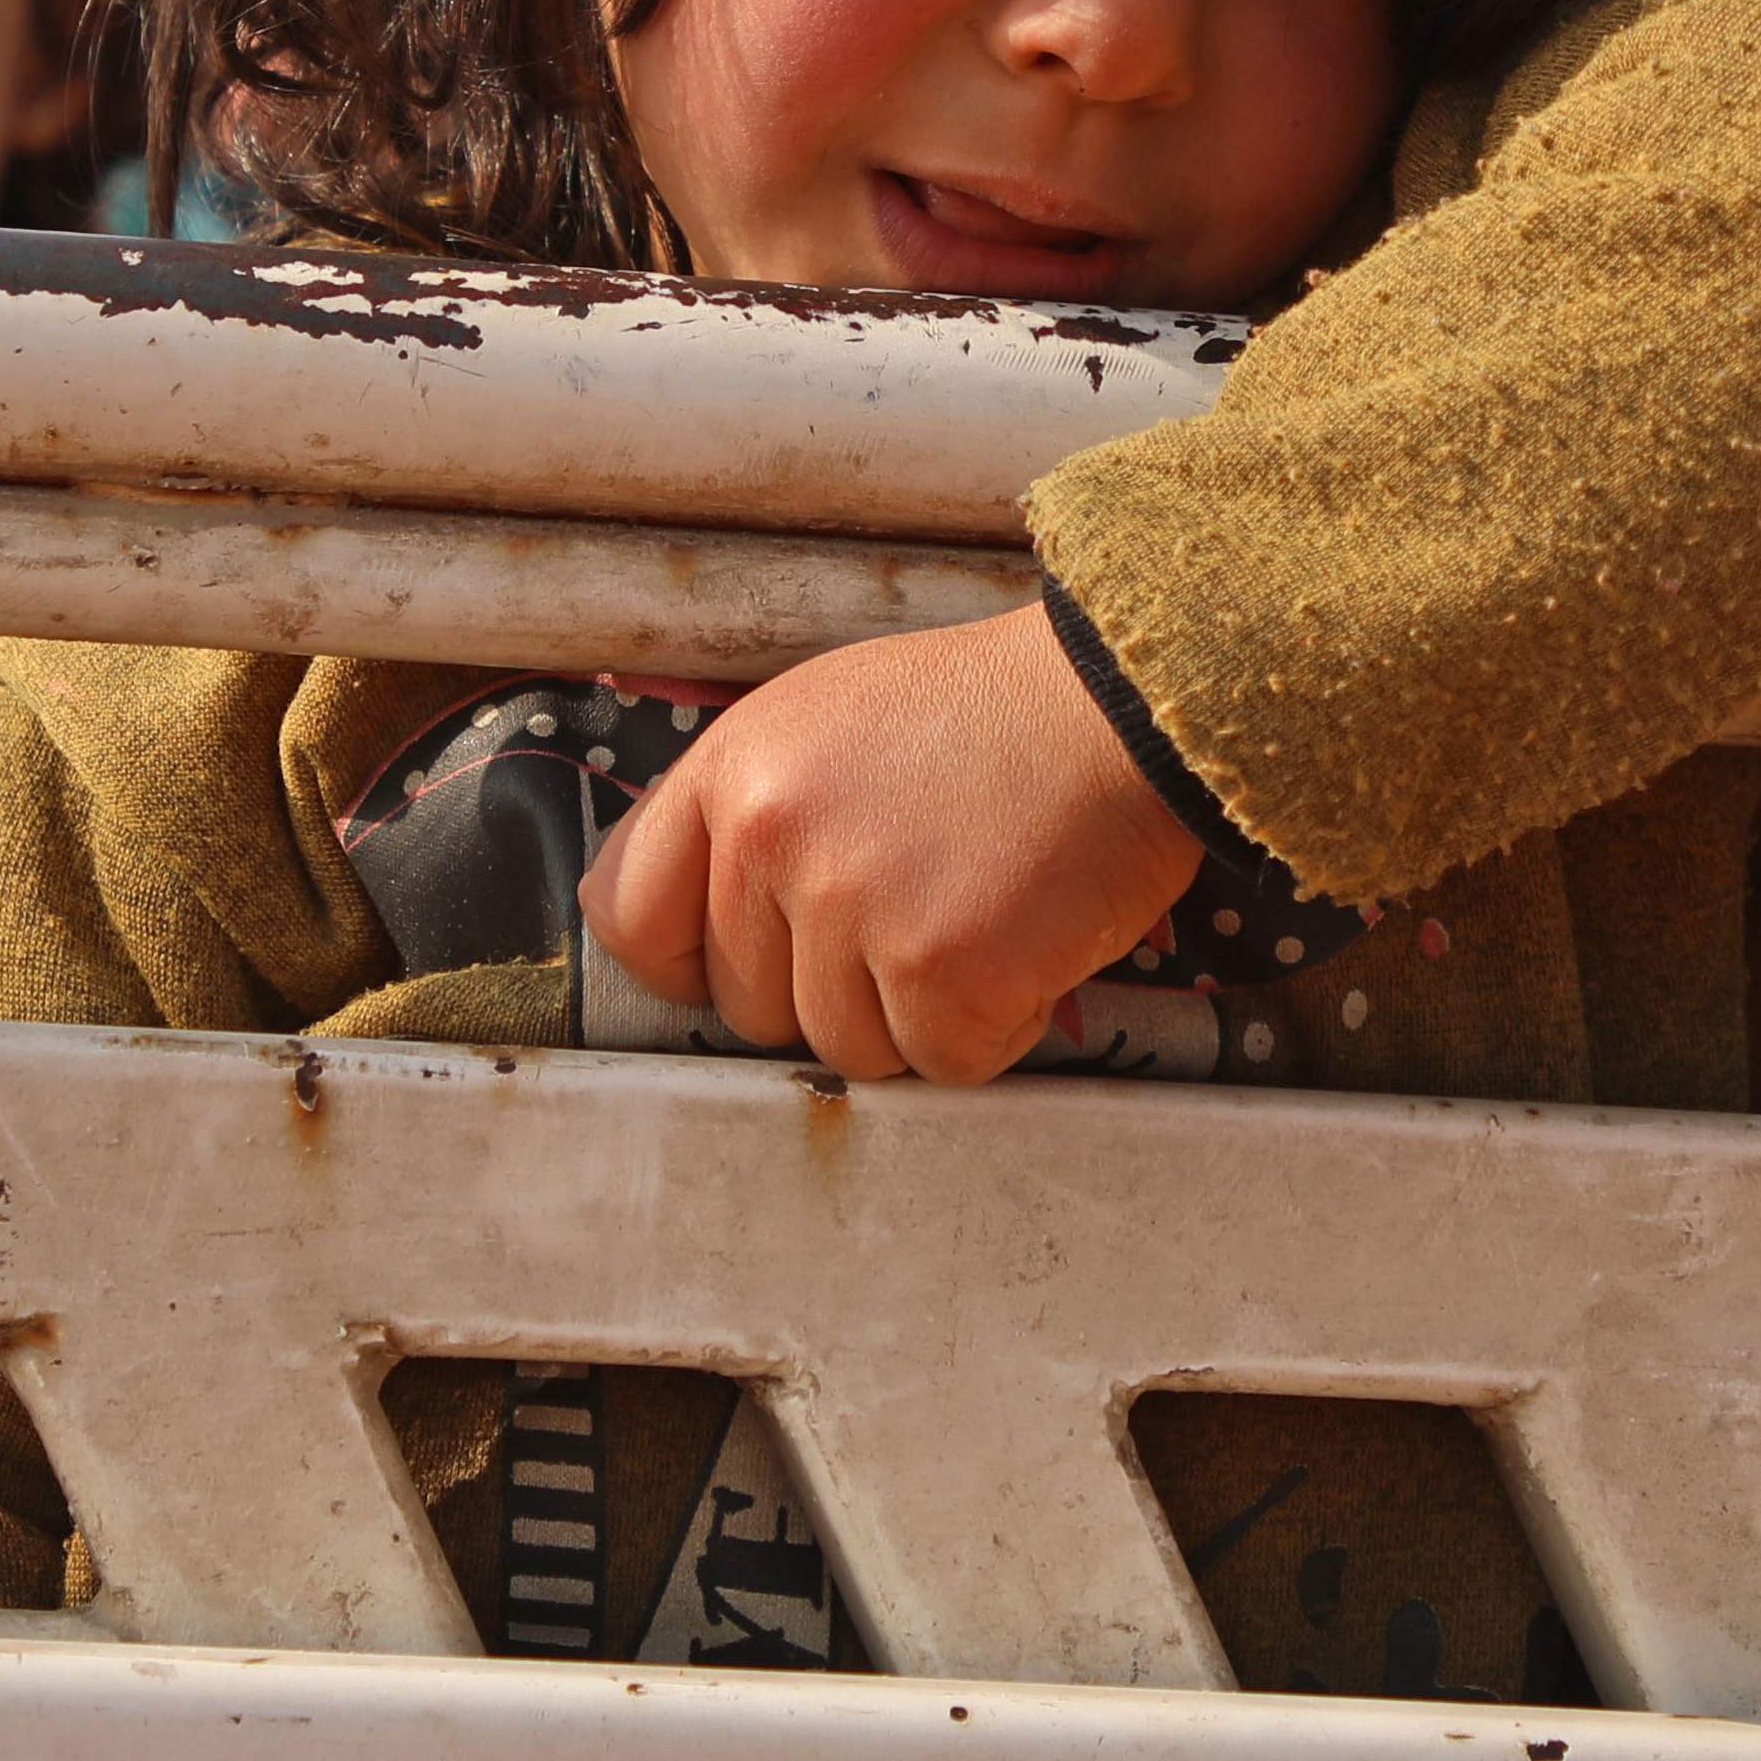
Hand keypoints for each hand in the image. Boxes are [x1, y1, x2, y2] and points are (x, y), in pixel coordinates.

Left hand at [579, 607, 1207, 1082]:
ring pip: (845, 1049)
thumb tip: (713, 943)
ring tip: (981, 917)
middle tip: (919, 915)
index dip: (690, 964)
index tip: (754, 964)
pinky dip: (995, 1027)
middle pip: (750, 1008)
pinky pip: (941, 1063)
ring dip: (918, 1013)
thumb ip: (756, 817)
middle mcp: (770, 837)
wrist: (1131, 697)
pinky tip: (1028, 945)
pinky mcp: (940, 967)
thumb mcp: (833, 722)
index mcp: (734, 770)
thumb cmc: (994, 714)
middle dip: (832, 989)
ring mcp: (851, 904)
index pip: (629, 917)